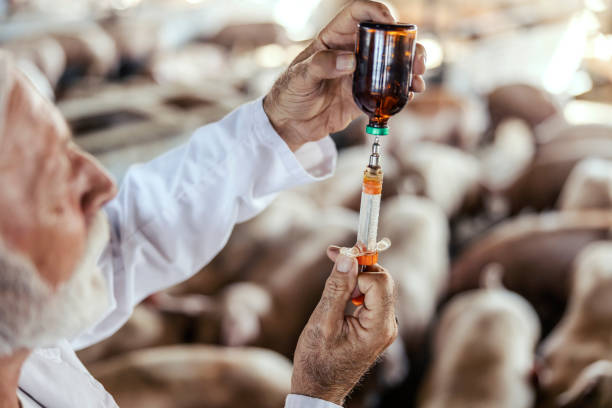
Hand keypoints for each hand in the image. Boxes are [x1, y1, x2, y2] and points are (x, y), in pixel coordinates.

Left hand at [264, 0, 426, 151]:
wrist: (288, 124)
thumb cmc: (288, 94)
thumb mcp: (299, 77)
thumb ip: (322, 66)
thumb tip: (350, 60)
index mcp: (333, 38)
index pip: (358, 14)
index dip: (377, 12)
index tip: (391, 23)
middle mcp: (350, 52)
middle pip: (384, 39)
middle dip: (405, 45)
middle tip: (416, 58)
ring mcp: (359, 75)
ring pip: (391, 65)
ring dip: (409, 69)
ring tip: (418, 79)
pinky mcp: (363, 96)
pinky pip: (386, 91)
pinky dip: (401, 93)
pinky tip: (409, 96)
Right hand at [291, 246, 397, 404]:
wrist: (318, 390)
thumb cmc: (317, 362)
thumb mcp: (322, 322)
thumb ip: (337, 289)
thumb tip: (348, 257)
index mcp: (378, 328)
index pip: (379, 281)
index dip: (358, 267)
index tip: (335, 257)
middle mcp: (387, 326)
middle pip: (382, 280)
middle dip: (358, 265)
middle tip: (333, 254)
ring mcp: (383, 328)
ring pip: (376, 286)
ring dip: (355, 274)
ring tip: (333, 268)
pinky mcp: (375, 328)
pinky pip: (371, 298)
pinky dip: (355, 287)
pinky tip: (338, 287)